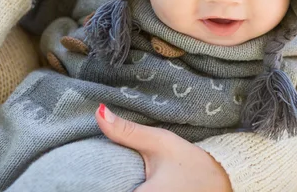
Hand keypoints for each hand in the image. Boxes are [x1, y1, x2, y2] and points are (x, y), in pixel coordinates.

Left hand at [96, 104, 232, 191]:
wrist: (223, 182)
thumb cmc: (190, 163)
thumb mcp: (158, 143)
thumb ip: (126, 132)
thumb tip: (98, 112)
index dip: (84, 187)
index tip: (72, 178)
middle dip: (102, 186)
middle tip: (85, 178)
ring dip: (113, 189)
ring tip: (107, 180)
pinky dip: (126, 191)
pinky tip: (124, 184)